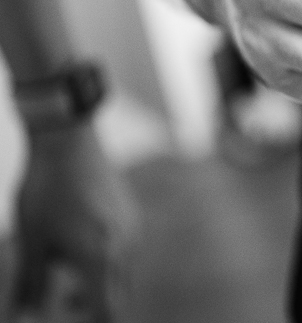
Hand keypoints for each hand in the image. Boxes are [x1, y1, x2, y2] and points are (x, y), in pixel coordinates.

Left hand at [16, 123, 134, 321]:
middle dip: (93, 309)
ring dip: (99, 286)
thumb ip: (30, 284)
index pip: (106, 313)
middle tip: (65, 304)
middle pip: (118, 298)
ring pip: (122, 274)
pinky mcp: (131, 214)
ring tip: (66, 281)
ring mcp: (132, 229)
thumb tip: (25, 315)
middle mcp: (124, 247)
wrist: (69, 140)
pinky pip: (124, 251)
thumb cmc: (45, 191)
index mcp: (100, 259)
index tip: (72, 318)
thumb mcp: (31, 242)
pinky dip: (105, 263)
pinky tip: (78, 248)